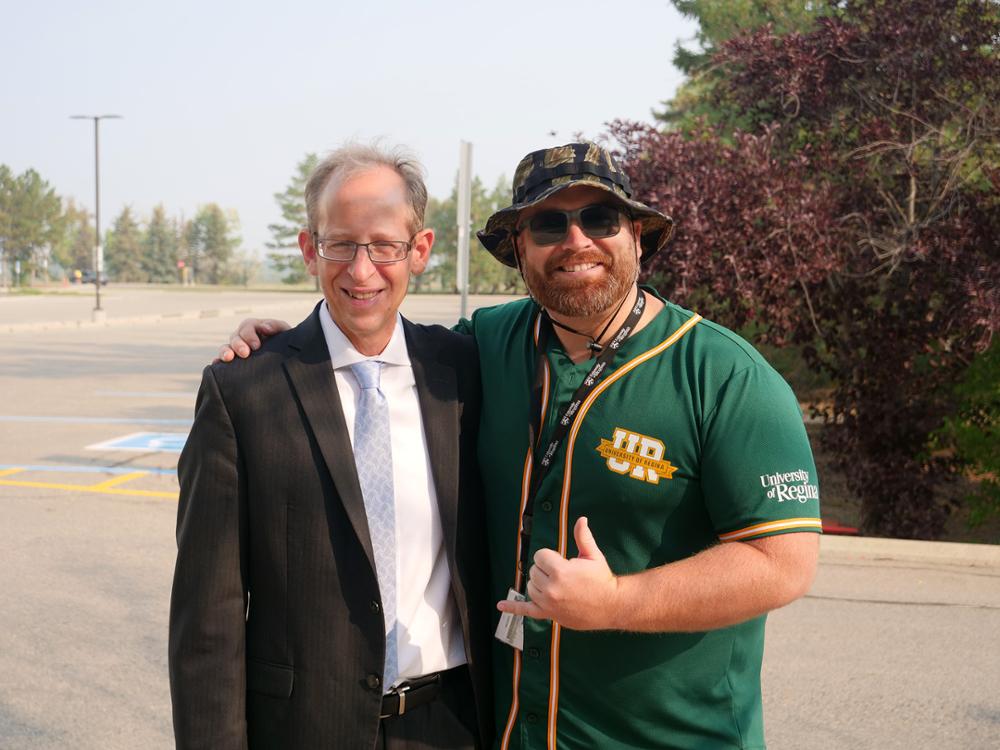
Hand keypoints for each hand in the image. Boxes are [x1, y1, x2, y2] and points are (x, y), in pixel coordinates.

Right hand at [213, 318, 289, 363]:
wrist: (286, 359)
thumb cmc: (285, 342)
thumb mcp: (284, 332)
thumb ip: (276, 326)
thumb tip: (264, 327)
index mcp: (255, 327)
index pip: (247, 326)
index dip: (249, 335)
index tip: (256, 346)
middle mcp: (243, 337)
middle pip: (235, 337)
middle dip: (238, 345)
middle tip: (245, 354)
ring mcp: (237, 349)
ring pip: (226, 347)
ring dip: (225, 352)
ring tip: (228, 358)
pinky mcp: (234, 361)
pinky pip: (222, 360)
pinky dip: (218, 361)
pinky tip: (217, 364)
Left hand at [497, 517, 618, 630]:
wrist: (611, 605)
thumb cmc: (602, 580)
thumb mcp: (593, 556)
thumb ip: (583, 537)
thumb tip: (581, 519)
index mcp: (560, 571)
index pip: (540, 556)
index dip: (550, 556)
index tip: (562, 561)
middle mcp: (551, 588)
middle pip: (533, 571)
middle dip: (545, 569)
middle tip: (563, 574)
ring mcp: (548, 603)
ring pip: (530, 587)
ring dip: (539, 584)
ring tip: (557, 585)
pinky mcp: (549, 614)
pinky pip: (526, 611)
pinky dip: (512, 608)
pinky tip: (500, 606)